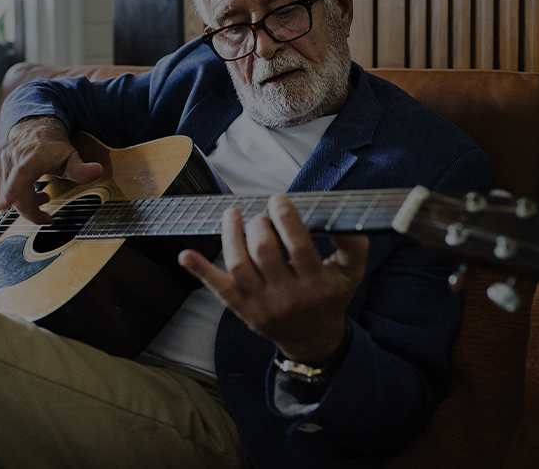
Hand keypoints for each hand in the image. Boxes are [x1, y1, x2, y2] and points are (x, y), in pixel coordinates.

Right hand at [0, 117, 103, 223]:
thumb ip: (81, 168)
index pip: (20, 175)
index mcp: (32, 156)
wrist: (34, 127)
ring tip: (40, 196)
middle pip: (15, 194)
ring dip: (23, 203)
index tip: (2, 206)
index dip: (11, 192)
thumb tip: (97, 171)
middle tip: (46, 216)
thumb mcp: (71, 156)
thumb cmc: (53, 145)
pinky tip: (25, 191)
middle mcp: (13, 156)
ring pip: (6, 195)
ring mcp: (0, 160)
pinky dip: (11, 196)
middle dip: (30, 211)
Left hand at [179, 195, 369, 362]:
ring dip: (231, 235)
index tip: (279, 200)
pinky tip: (186, 254)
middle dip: (259, 224)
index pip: (298, 245)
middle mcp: (287, 296)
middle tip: (261, 216)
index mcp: (315, 284)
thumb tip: (341, 219)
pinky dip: (200, 270)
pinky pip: (218, 288)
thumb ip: (353, 245)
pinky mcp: (242, 309)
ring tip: (232, 216)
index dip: (285, 217)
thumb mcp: (351, 274)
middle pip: (264, 251)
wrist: (312, 339)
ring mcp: (261, 304)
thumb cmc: (329, 297)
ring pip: (239, 265)